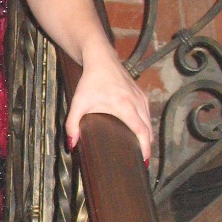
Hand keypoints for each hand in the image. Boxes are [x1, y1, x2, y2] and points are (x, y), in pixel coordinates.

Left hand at [65, 44, 152, 165]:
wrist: (101, 59)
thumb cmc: (90, 81)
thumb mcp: (78, 103)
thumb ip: (72, 125)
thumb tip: (71, 144)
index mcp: (125, 106)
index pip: (142, 131)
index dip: (145, 148)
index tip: (145, 161)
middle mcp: (137, 102)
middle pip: (148, 129)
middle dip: (147, 146)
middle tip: (142, 162)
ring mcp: (141, 98)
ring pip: (149, 121)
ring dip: (147, 136)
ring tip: (142, 151)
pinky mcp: (141, 94)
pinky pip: (147, 114)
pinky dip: (146, 125)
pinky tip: (141, 133)